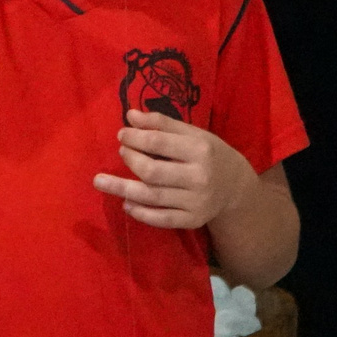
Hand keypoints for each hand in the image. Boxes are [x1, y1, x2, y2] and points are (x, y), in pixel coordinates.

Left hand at [93, 110, 256, 229]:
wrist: (236, 187)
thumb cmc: (209, 154)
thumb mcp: (193, 133)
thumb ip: (162, 123)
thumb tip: (130, 115)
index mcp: (200, 150)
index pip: (159, 142)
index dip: (135, 137)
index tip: (122, 134)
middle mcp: (199, 177)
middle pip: (152, 172)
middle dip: (130, 160)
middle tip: (121, 152)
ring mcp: (196, 202)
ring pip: (152, 197)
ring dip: (122, 188)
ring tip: (100, 181)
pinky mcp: (192, 221)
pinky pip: (161, 219)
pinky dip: (140, 213)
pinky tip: (125, 203)